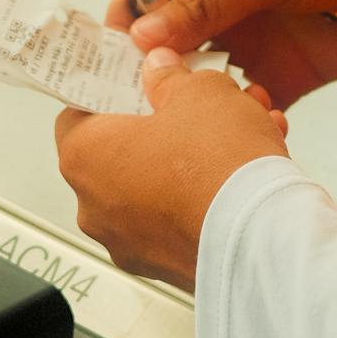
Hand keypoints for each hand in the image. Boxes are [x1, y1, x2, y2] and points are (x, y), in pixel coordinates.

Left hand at [55, 48, 288, 292]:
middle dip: (163, 126)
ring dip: (191, 159)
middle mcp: (95, 206)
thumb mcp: (199, 92)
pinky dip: (203, 195)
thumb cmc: (217, 167)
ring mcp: (128, 241)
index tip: (138, 82)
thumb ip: (170, 77)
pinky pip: (178, 217)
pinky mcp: (164, 265)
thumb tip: (160, 72)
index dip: (113, 91)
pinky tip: (242, 173)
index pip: (78, 112)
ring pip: (157, 185)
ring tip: (236, 136)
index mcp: (84, 156)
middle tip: (194, 106)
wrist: (258, 238)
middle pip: (123, 150)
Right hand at [105, 0, 336, 109]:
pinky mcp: (286, 74)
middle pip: (171, 46)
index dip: (128, 25)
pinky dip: (245, 121)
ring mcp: (254, 40)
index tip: (114, 58)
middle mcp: (224, 4)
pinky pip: (251, 105)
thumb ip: (205, 3)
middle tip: (146, 104)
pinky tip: (246, 128)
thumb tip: (141, 35)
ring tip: (201, 119)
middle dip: (157, 75)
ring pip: (207, 83)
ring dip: (201, 103)